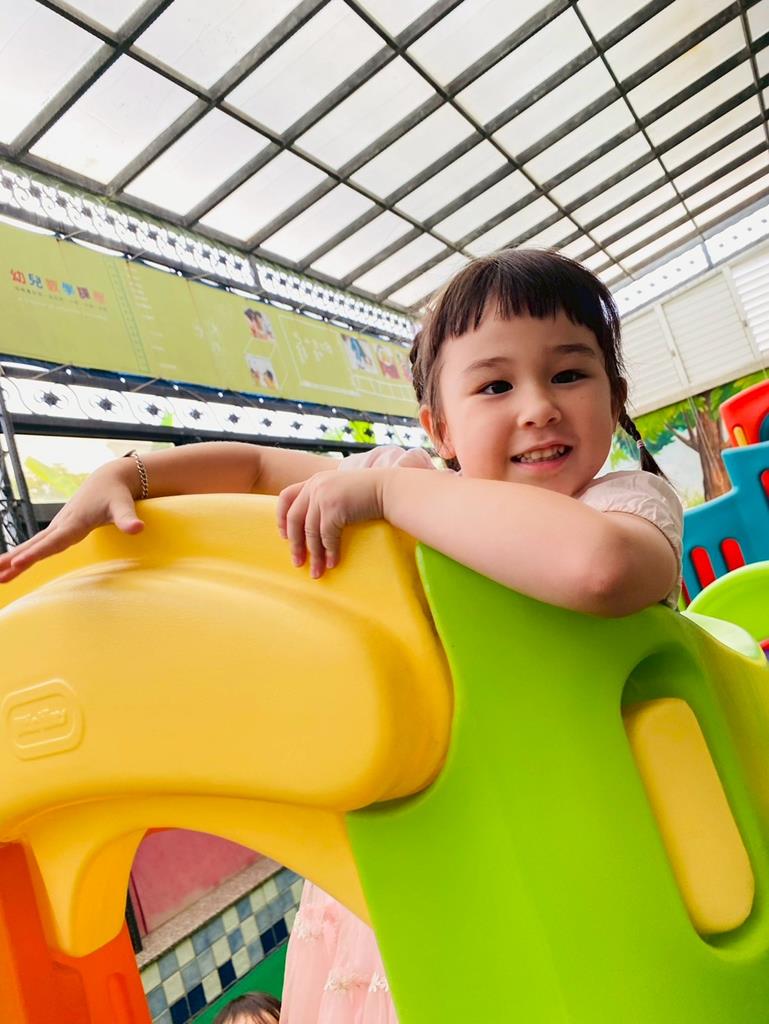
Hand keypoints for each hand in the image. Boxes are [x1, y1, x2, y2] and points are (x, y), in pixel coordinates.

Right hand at [0, 462, 143, 583]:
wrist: (109, 479)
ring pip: (32, 544)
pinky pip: (37, 544)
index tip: (18, 564)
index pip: (54, 541)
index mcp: (75, 522)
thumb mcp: (124, 505)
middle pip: (36, 545)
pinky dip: (21, 554)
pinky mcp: (58, 528)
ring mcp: (58, 526)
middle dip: (16, 560)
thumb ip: (128, 518)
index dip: (37, 553)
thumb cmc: (116, 494)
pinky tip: (10, 565)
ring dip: (13, 559)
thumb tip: (137, 529)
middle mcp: (62, 524)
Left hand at [277, 469, 385, 577]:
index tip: (284, 536)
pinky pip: (326, 536)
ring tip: (316, 571)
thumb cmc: (369, 492)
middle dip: (295, 544)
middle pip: (293, 519)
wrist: (388, 488)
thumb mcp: (340, 489)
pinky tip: (332, 563)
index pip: (286, 496)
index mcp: (314, 481)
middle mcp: (315, 486)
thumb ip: (325, 499)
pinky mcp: (334, 508)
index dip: (281, 517)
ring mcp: (323, 496)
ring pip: (310, 532)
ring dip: (314, 555)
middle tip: (298, 562)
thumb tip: (312, 526)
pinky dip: (329, 552)